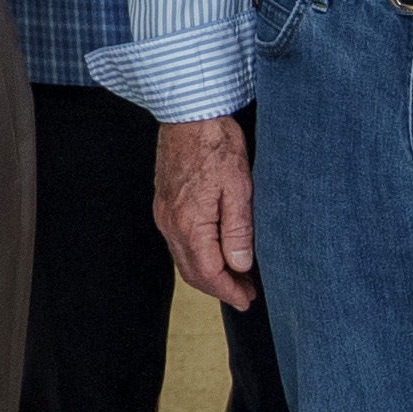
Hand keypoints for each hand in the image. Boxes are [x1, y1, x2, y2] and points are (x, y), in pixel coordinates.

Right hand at [154, 116, 256, 309]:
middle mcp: (170, 223)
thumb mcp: (239, 188)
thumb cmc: (215, 144)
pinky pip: (177, 242)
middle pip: (191, 272)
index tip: (249, 299)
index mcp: (190, 223)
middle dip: (219, 288)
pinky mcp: (163, 203)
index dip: (230, 291)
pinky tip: (214, 251)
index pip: (209, 273)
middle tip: (245, 293)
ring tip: (234, 276)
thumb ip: (238, 231)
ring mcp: (163, 213)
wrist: (188, 112)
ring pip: (182, 259)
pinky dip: (196, 256)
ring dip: (207, 273)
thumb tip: (239, 265)